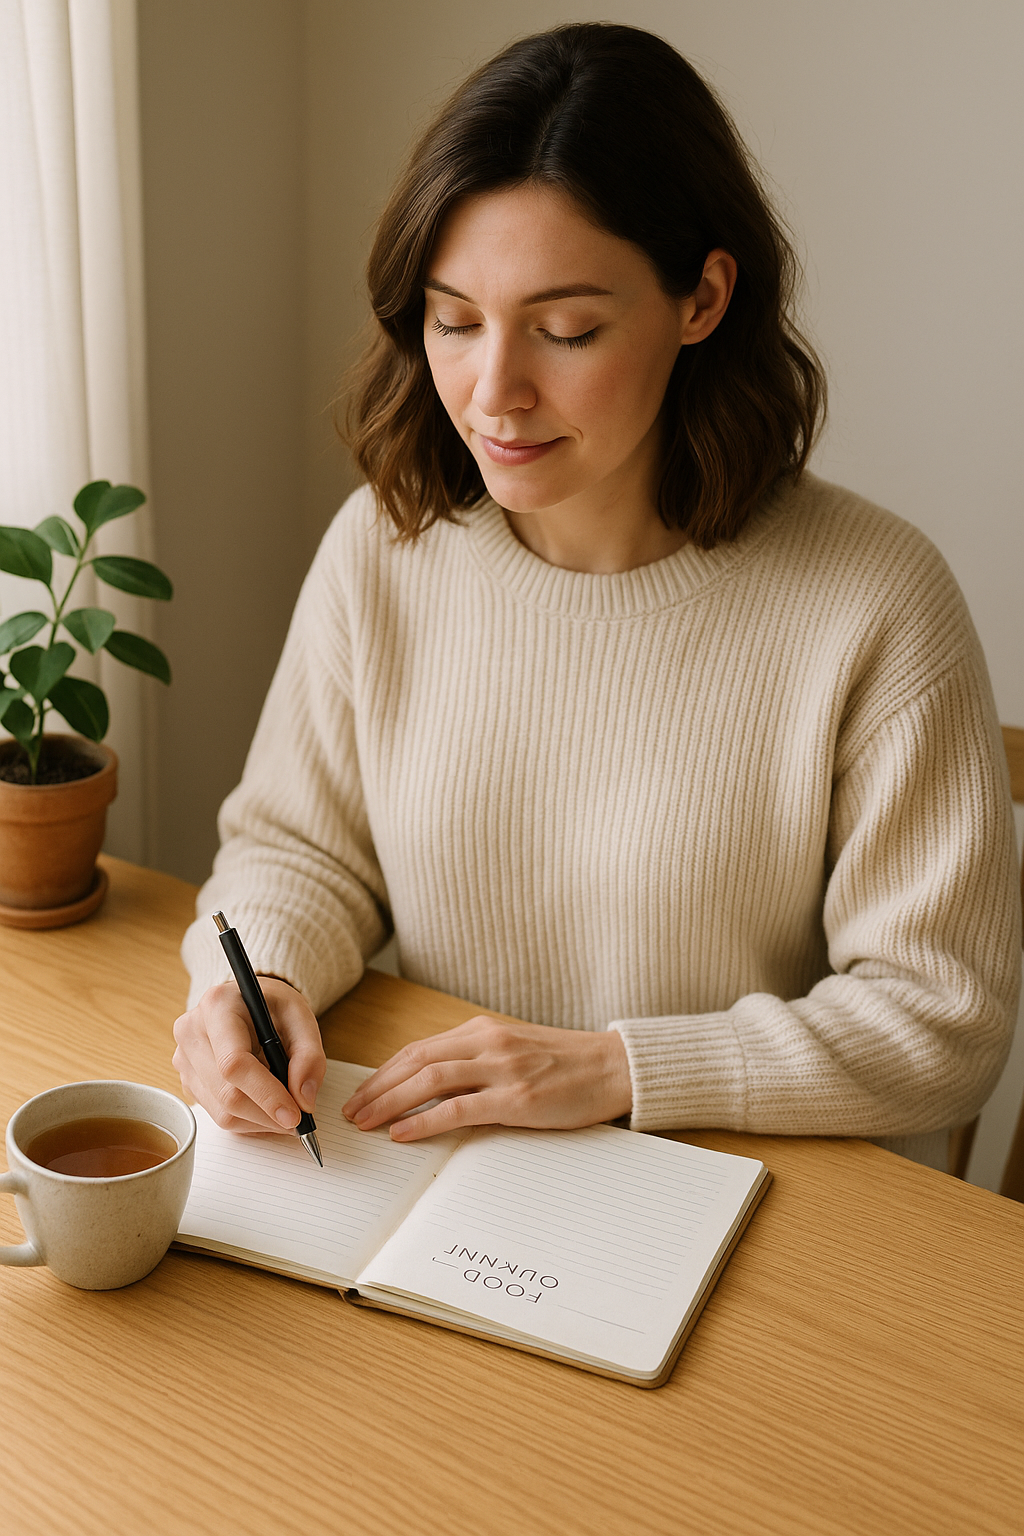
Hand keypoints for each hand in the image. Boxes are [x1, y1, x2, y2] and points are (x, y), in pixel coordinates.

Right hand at [172, 978, 326, 1134]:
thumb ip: (309, 1057)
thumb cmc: (273, 1007)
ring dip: (260, 1121)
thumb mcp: (301, 1017)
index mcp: (217, 1006)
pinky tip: (265, 1104)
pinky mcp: (188, 1081)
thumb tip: (304, 1101)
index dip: (266, 1094)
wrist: (249, 1003)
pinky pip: (218, 1116)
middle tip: (300, 1119)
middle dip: (268, 1114)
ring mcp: (184, 1060)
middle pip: (227, 1094)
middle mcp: (191, 1032)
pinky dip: (249, 1120)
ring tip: (284, 1107)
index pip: (234, 1063)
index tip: (294, 1116)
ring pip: (222, 1112)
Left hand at [341, 1016, 631, 1140]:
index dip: (384, 1072)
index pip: (419, 1049)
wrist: (614, 1068)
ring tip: (365, 1122)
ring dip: (389, 1102)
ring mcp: (502, 1069)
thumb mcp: (514, 1053)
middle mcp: (488, 1043)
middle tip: (351, 1112)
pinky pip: (458, 1109)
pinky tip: (402, 1133)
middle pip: (415, 1061)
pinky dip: (424, 1120)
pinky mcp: (517, 1098)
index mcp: (483, 1031)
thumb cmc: (566, 1065)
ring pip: (429, 1080)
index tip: (362, 1093)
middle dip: (377, 1088)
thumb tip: (433, 1089)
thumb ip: (477, 1064)